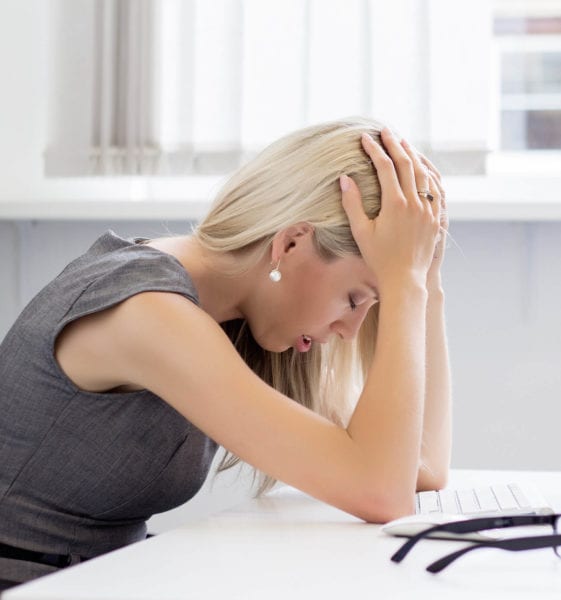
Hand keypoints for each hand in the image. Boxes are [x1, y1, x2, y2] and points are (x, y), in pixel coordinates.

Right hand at [340, 127, 440, 295]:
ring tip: (403, 143)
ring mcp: (428, 209)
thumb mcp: (361, 232)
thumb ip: (352, 203)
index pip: (385, 167)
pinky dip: (428, 172)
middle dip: (394, 144)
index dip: (374, 150)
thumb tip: (345, 178)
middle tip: (385, 131)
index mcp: (395, 204)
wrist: (404, 279)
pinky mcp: (436, 216)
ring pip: (424, 172)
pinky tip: (422, 166)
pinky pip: (436, 187)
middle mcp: (415, 203)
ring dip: (412, 154)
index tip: (365, 138)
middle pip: (406, 163)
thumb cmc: (378, 258)